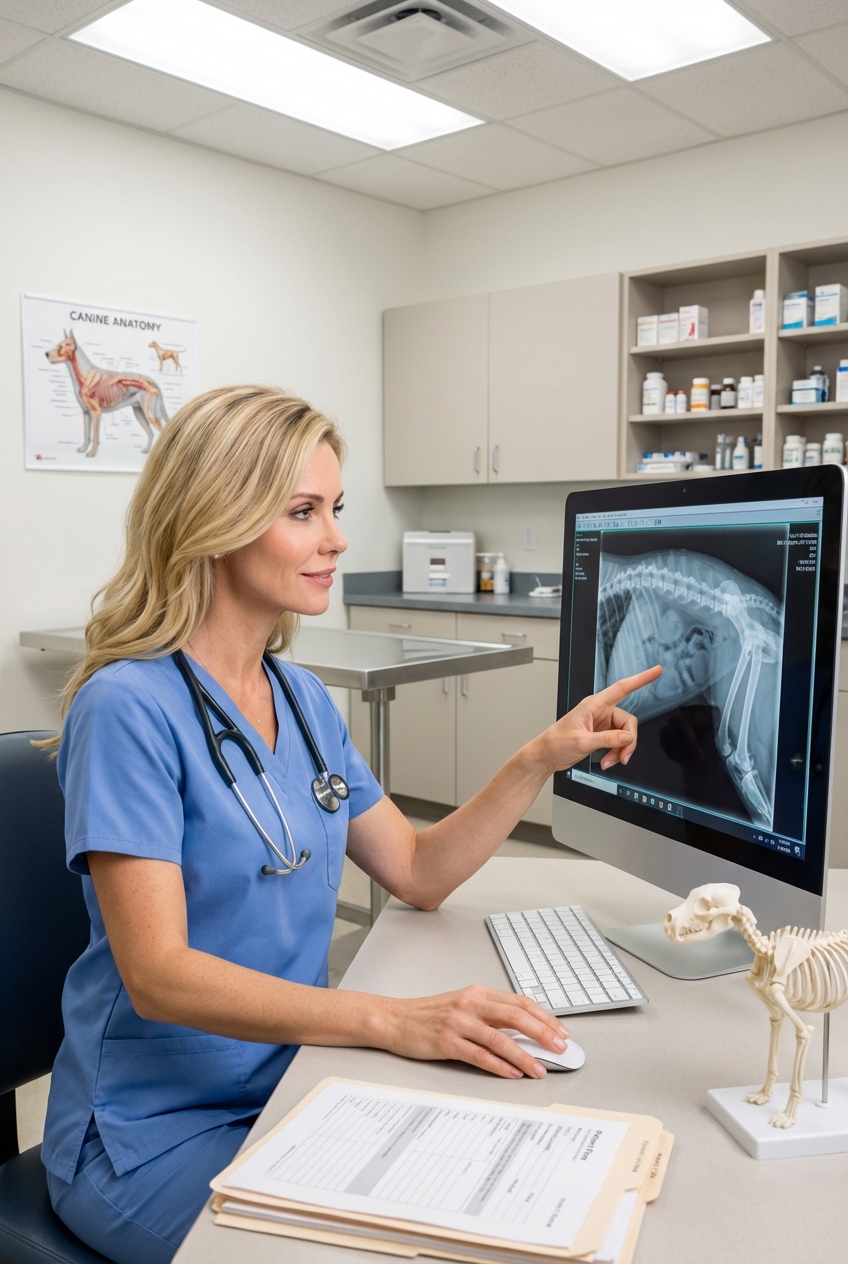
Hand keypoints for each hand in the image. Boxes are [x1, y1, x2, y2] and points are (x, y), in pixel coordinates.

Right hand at [380, 985, 570, 1078]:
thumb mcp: (463, 1004)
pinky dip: (500, 1066)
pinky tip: (512, 1073)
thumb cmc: (429, 1014)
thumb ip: (490, 1013)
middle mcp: (471, 1004)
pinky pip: (480, 1055)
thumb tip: (524, 1030)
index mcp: (478, 993)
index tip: (561, 1031)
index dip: (544, 1017)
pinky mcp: (447, 1042)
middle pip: (516, 1016)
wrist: (394, 1019)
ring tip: (540, 1069)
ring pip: (501, 1039)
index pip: (520, 1002)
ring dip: (524, 1056)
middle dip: (543, 1033)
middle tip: (561, 1048)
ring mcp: (458, 1023)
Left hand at [536, 664, 661, 773]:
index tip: (656, 671)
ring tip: (609, 762)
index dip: (641, 679)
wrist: (546, 756)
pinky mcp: (601, 735)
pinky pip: (618, 743)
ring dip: (620, 751)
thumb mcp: (582, 741)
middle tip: (623, 757)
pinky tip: (606, 761)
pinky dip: (615, 753)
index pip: (622, 688)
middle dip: (628, 742)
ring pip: (624, 735)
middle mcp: (600, 711)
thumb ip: (607, 739)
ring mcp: (602, 724)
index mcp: (594, 705)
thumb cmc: (555, 743)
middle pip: (628, 722)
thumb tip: (628, 737)